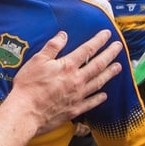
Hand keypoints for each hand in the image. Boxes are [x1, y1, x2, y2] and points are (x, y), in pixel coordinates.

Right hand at [7, 30, 122, 135]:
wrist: (26, 111)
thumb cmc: (28, 86)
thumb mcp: (37, 60)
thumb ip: (52, 47)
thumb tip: (63, 35)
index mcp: (67, 66)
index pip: (87, 50)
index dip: (98, 41)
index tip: (107, 34)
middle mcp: (76, 80)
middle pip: (98, 65)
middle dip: (110, 54)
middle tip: (119, 47)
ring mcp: (77, 95)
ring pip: (98, 82)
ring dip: (109, 73)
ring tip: (118, 67)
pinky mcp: (74, 109)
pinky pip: (91, 102)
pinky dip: (99, 98)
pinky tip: (104, 95)